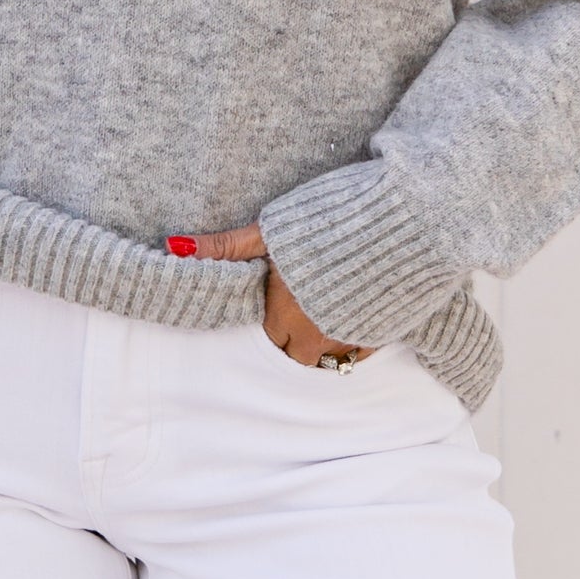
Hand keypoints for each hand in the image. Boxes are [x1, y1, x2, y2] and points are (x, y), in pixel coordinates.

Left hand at [175, 224, 370, 367]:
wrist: (406, 223)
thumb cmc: (333, 220)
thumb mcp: (272, 229)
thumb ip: (226, 246)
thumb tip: (173, 247)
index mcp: (285, 313)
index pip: (270, 335)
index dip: (274, 317)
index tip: (281, 299)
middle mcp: (317, 336)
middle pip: (298, 354)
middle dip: (297, 338)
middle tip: (303, 309)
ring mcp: (354, 338)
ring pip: (332, 358)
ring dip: (327, 341)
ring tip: (330, 311)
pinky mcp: (386, 333)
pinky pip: (364, 351)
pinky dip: (358, 338)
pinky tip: (360, 311)